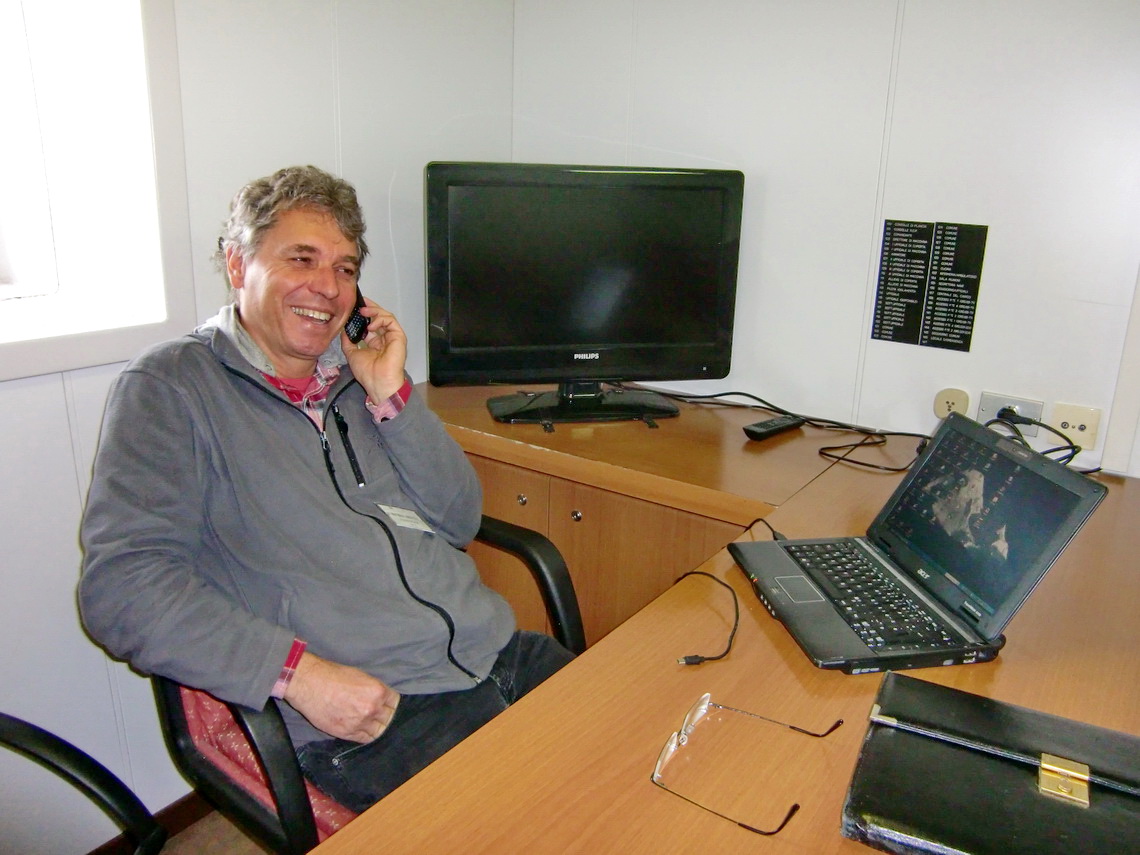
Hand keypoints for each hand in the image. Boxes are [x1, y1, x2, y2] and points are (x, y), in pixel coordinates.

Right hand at [284, 651, 400, 742]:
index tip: (387, 705)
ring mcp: (360, 723)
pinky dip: (364, 735)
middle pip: (388, 718)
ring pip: (378, 731)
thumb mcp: (360, 676)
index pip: (395, 702)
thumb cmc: (333, 675)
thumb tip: (382, 699)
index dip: (390, 703)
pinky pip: (364, 739)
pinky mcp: (346, 733)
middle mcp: (372, 709)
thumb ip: (374, 690)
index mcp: (377, 691)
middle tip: (379, 714)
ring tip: (370, 723)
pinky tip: (361, 729)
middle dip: (385, 716)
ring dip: (375, 727)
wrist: (309, 683)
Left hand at [341, 297, 407, 401]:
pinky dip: (380, 319)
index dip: (364, 315)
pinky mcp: (399, 336)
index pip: (371, 324)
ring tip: (363, 311)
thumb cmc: (367, 372)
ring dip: (374, 311)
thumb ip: (348, 341)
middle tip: (360, 303)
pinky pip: (391, 321)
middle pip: (380, 317)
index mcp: (376, 343)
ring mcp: (393, 337)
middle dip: (370, 308)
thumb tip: (343, 330)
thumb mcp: (352, 353)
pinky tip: (371, 325)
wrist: (378, 382)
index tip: (355, 308)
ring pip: (386, 316)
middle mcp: (385, 338)